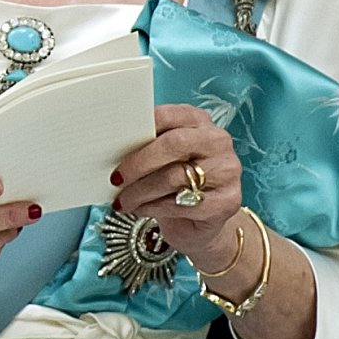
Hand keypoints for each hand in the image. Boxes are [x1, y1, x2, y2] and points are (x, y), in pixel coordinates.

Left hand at [111, 104, 244, 270]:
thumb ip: (147, 146)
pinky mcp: (227, 201)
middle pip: (174, 144)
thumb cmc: (175, 183)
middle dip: (139, 163)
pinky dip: (154, 208)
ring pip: (175, 177)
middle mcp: (217, 141)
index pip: (169, 115)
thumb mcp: (162, 159)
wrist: (200, 223)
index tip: (116, 144)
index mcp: (199, 121)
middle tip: (116, 178)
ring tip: (123, 200)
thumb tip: (112, 145)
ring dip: (141, 191)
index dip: (141, 128)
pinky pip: (182, 204)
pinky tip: (141, 209)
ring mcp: (226, 171)